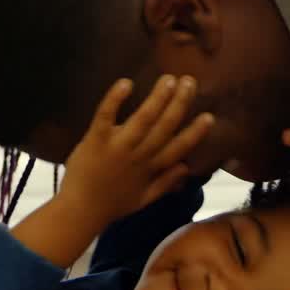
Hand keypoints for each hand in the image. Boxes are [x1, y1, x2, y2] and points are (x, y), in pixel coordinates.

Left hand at [57, 75, 214, 226]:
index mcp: (150, 168)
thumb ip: (165, 183)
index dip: (195, 133)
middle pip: (164, 126)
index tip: (209, 116)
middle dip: (179, 103)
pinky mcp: (96, 139)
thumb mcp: (143, 200)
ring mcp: (117, 146)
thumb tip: (186, 167)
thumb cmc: (111, 205)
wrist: (80, 211)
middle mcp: (138, 155)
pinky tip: (126, 83)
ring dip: (157, 98)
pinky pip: (106, 116)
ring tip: (169, 79)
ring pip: (143, 119)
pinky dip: (115, 99)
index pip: (178, 148)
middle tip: (189, 81)